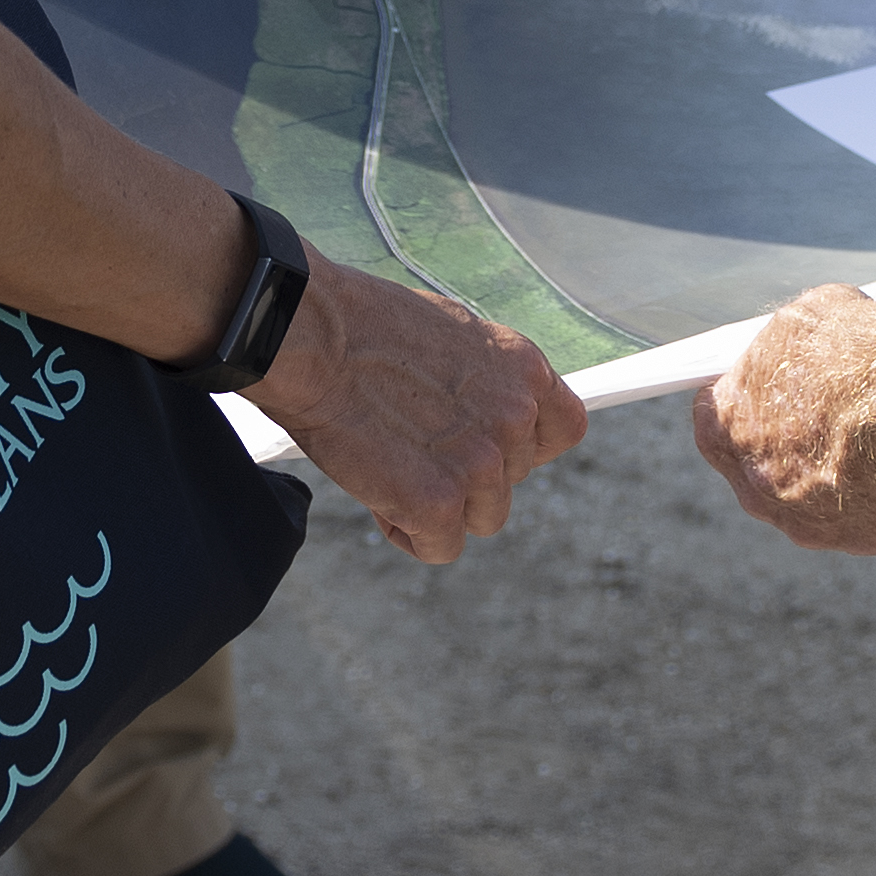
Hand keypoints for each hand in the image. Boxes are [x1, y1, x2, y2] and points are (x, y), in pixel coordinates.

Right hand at [243, 262, 585, 563]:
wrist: (312, 338)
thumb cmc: (364, 329)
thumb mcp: (455, 336)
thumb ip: (488, 381)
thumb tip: (493, 418)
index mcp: (525, 368)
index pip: (564, 430)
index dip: (522, 445)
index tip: (483, 443)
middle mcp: (516, 416)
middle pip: (509, 480)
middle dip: (463, 472)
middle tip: (405, 440)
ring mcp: (482, 463)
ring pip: (480, 518)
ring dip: (438, 505)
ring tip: (389, 463)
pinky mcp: (439, 502)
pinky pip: (440, 547)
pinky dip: (407, 532)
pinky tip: (378, 494)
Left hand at [691, 282, 875, 555]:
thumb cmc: (865, 352)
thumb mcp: (808, 318)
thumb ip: (786, 349)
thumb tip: (800, 351)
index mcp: (731, 425)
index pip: (715, 421)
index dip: (744, 408)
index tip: (762, 400)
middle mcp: (758, 484)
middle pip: (761, 469)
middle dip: (788, 446)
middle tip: (824, 420)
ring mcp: (807, 519)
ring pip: (811, 500)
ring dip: (831, 476)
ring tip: (870, 440)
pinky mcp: (859, 538)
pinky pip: (861, 517)